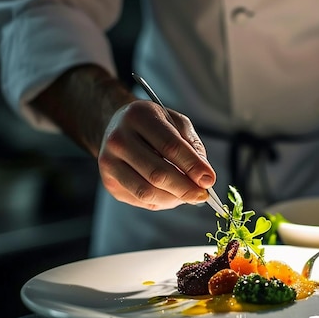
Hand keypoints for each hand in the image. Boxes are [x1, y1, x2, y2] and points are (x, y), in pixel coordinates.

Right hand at [98, 100, 216, 209]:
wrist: (116, 127)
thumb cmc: (152, 125)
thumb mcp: (175, 123)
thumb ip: (191, 146)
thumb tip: (204, 177)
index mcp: (138, 116)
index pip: (170, 146)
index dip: (193, 166)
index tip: (209, 180)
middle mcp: (118, 139)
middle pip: (157, 173)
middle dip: (185, 188)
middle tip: (203, 195)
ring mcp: (109, 162)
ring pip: (147, 191)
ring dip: (174, 198)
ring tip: (189, 195)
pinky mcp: (109, 182)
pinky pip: (140, 200)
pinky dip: (162, 201)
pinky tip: (172, 195)